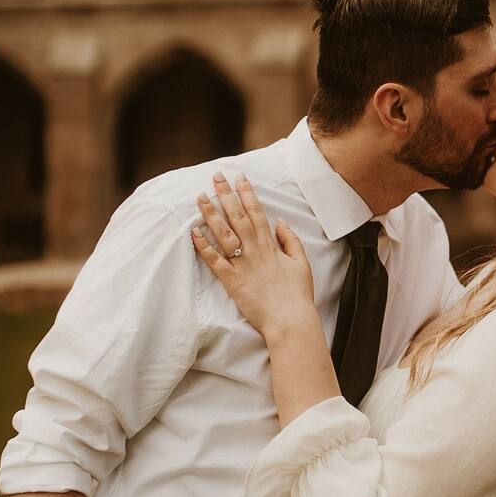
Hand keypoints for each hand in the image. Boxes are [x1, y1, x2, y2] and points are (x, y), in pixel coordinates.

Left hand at [192, 173, 314, 335]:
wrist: (290, 320)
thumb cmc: (297, 294)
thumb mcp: (301, 263)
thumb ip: (291, 240)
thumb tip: (281, 222)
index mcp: (271, 245)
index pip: (256, 212)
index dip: (247, 193)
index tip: (239, 177)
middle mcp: (255, 250)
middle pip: (237, 216)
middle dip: (225, 194)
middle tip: (216, 176)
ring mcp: (242, 265)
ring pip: (223, 234)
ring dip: (210, 214)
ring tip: (199, 197)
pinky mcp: (232, 281)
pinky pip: (214, 261)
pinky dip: (203, 246)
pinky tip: (193, 232)